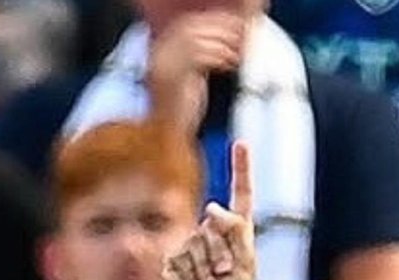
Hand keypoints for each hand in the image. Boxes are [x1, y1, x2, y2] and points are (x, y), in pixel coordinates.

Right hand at [147, 12, 244, 135]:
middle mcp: (157, 55)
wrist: (164, 137)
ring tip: (238, 54)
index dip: (212, 22)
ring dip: (221, 43)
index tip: (235, 25)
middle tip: (242, 36)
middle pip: (189, 28)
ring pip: (193, 39)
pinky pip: (195, 57)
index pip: (186, 25)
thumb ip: (202, 60)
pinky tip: (230, 64)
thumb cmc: (181, 113)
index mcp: (160, 52)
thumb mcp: (191, 80)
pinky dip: (216, 57)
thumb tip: (227, 46)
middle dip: (219, 29)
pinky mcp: (169, 79)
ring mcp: (161, 66)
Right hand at [164, 140, 254, 279]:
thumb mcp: (245, 267)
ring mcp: (192, 245)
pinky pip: (180, 256)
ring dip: (207, 268)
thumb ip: (235, 234)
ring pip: (197, 241)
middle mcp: (215, 235)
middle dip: (222, 253)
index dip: (240, 170)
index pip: (241, 196)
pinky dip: (190, 275)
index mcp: (239, 235)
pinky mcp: (173, 258)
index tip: (241, 143)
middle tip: (225, 278)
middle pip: (216, 224)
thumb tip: (212, 207)